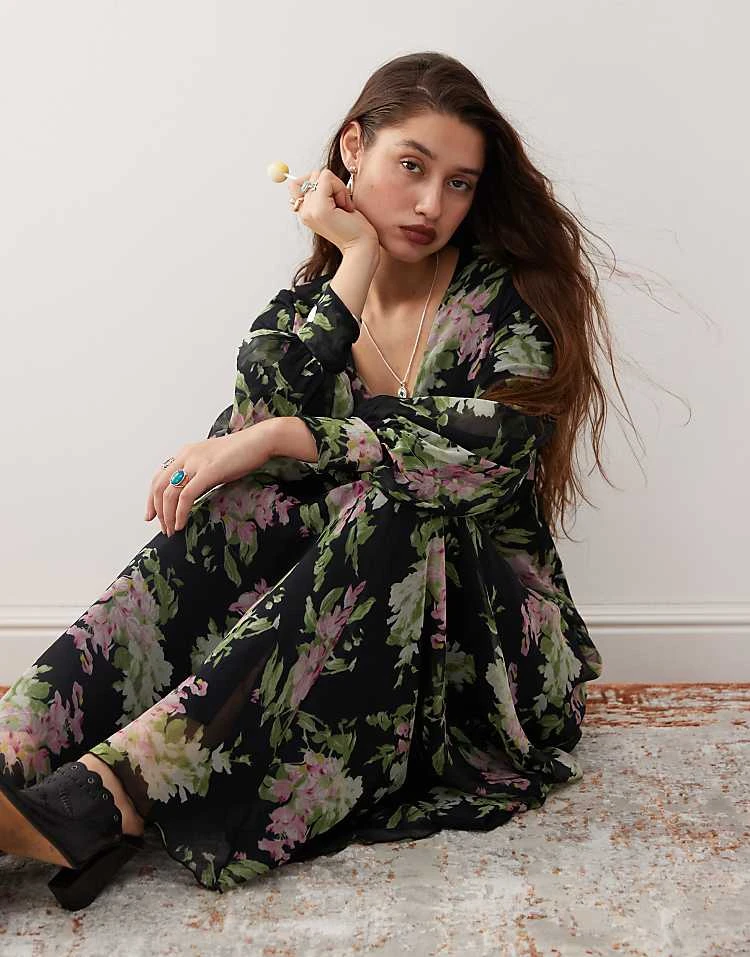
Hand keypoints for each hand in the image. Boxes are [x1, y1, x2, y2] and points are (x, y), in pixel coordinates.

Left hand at [145, 422, 275, 536]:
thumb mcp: (214, 462)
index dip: (152, 498)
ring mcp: (196, 463)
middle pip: (159, 486)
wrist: (260, 441)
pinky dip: (180, 513)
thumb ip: (201, 473)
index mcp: (186, 453)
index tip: (152, 515)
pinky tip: (181, 524)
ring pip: (169, 493)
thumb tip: (193, 493)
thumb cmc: (243, 452)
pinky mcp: (208, 471)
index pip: (159, 477)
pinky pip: (186, 496)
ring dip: (167, 516)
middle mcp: (186, 456)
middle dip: (157, 510)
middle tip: (162, 528)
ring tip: (172, 530)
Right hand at [289, 167, 380, 256]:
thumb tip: (318, 173)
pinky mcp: (319, 209)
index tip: (333, 200)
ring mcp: (309, 210)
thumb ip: (322, 190)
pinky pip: (326, 179)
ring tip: (344, 208)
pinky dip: (340, 188)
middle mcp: (303, 211)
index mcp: (304, 211)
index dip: (318, 183)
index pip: (297, 182)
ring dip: (337, 187)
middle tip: (342, 206)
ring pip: (319, 176)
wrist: (361, 245)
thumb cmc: (354, 226)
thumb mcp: (334, 204)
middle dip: (332, 185)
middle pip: (312, 176)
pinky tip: (346, 208)